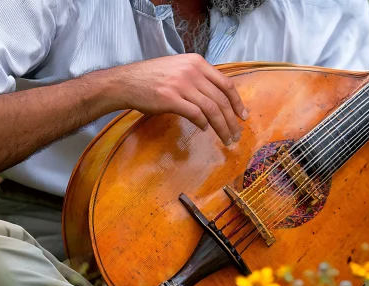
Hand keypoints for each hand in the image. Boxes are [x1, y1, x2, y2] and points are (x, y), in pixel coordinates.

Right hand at [106, 54, 247, 144]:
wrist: (126, 82)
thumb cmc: (152, 78)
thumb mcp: (179, 69)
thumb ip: (199, 79)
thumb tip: (218, 98)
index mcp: (197, 62)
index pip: (226, 83)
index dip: (237, 102)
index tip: (242, 115)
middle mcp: (192, 71)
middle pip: (221, 99)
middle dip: (232, 120)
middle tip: (236, 134)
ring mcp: (181, 84)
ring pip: (212, 109)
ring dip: (222, 127)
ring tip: (226, 138)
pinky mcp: (171, 98)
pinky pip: (196, 114)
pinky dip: (203, 124)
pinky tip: (204, 130)